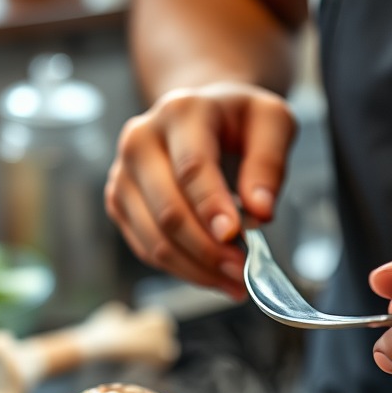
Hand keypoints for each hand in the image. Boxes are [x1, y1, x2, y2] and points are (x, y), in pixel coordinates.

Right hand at [104, 81, 296, 297]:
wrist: (200, 117)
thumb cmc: (239, 122)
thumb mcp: (273, 123)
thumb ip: (270, 162)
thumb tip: (260, 212)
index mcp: (180, 111)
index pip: (191, 167)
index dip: (212, 206)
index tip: (235, 236)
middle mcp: (140, 139)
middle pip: (168, 210)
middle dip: (208, 250)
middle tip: (243, 271)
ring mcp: (124, 173)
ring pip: (155, 238)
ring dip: (197, 268)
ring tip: (234, 281)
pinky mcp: (119, 202)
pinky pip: (147, 249)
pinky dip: (182, 269)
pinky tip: (212, 274)